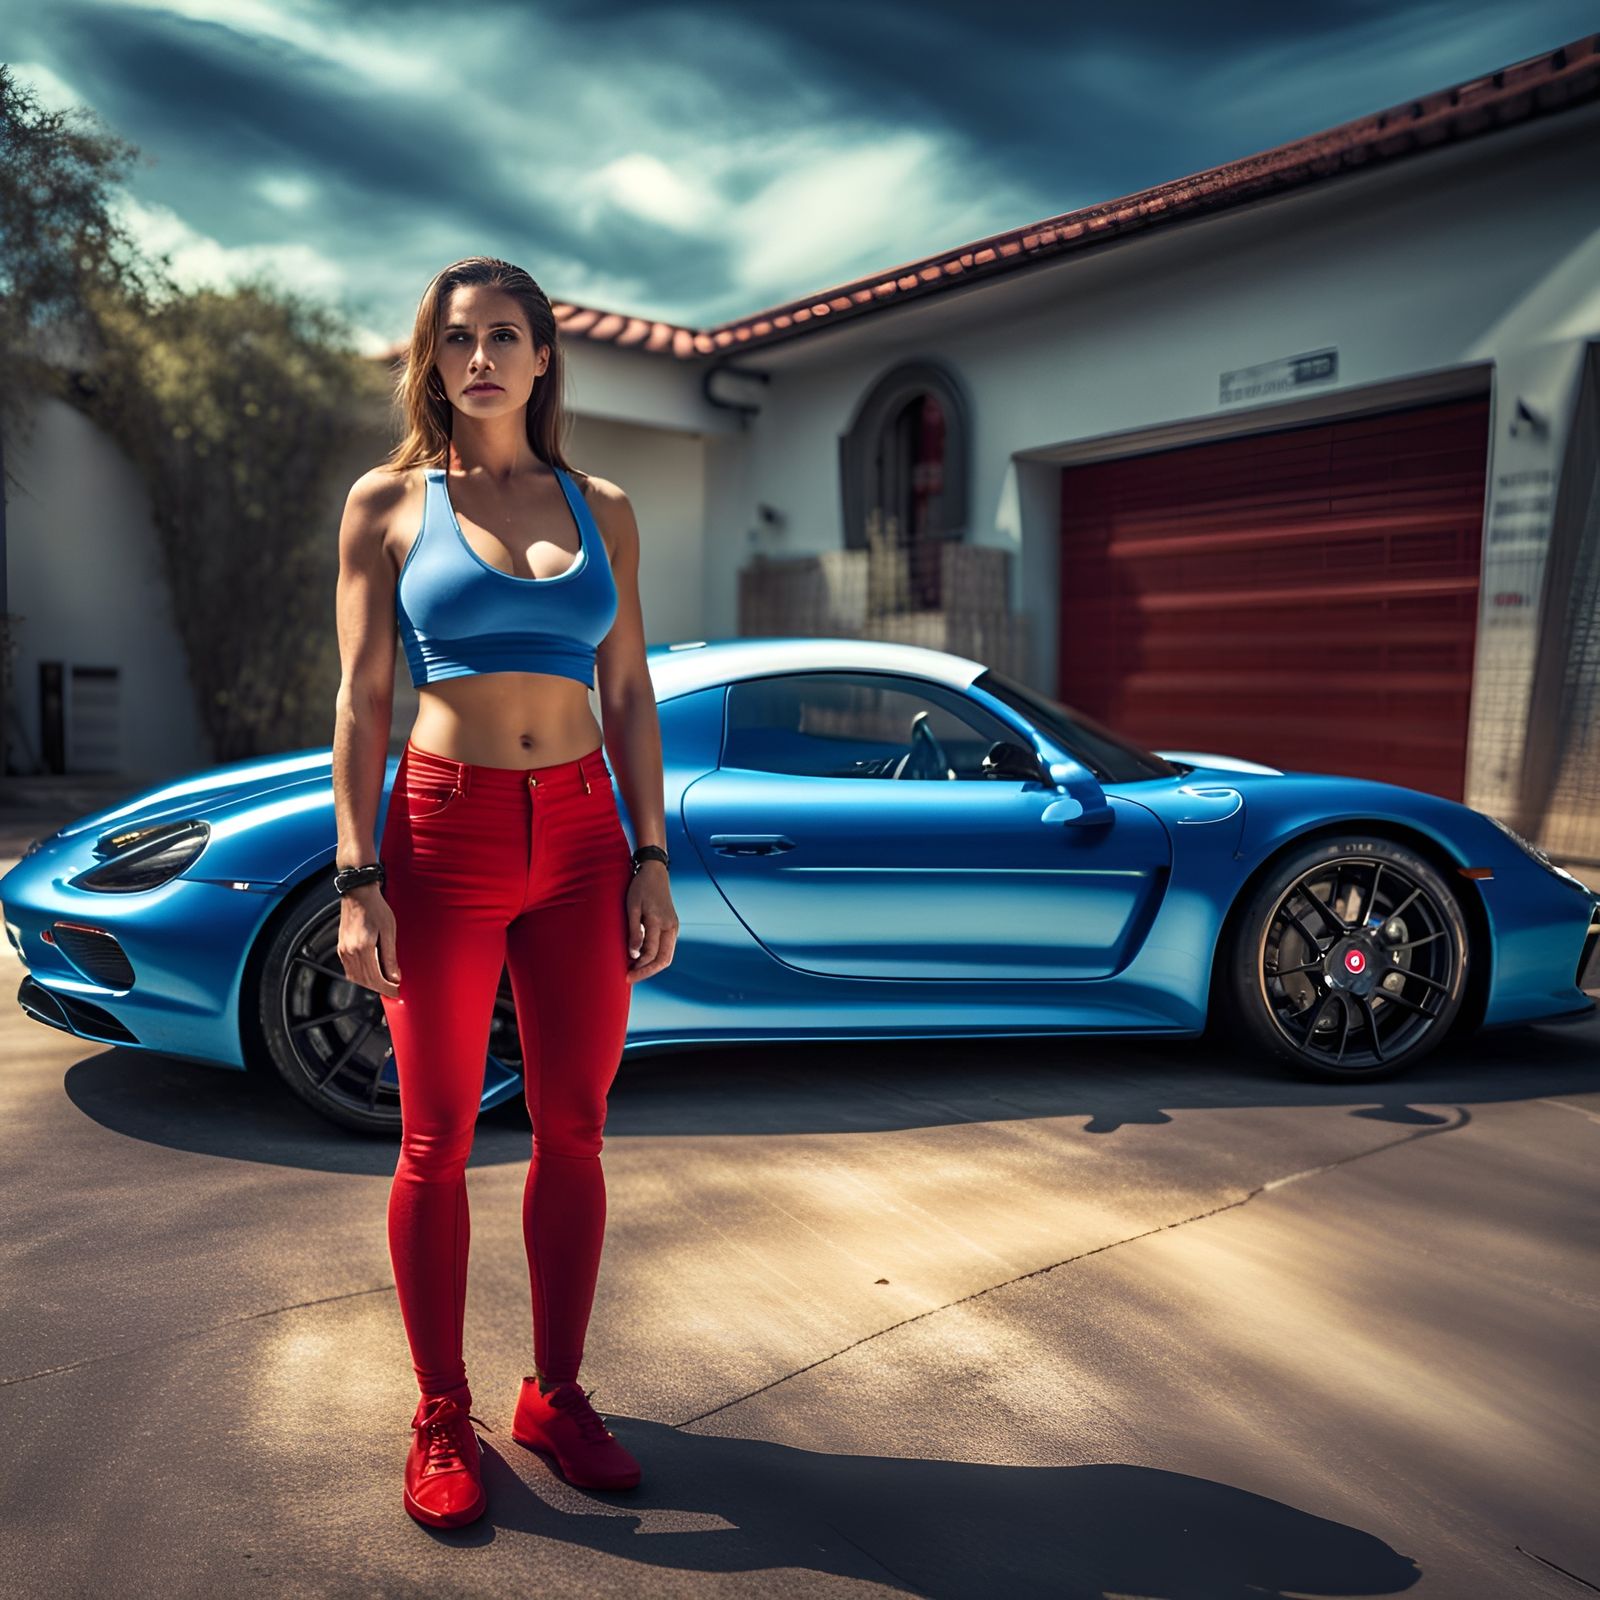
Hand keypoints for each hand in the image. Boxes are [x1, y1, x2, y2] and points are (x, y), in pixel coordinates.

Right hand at [337, 886, 402, 996]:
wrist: (359, 893)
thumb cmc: (376, 908)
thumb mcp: (388, 931)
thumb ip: (390, 957)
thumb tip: (395, 977)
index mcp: (362, 948)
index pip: (375, 978)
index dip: (387, 988)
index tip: (397, 993)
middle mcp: (349, 952)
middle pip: (364, 981)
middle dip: (380, 988)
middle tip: (394, 990)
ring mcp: (343, 950)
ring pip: (355, 977)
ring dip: (370, 984)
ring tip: (385, 984)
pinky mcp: (341, 947)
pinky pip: (350, 969)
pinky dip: (361, 976)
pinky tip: (372, 975)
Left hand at [624, 861, 677, 982]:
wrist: (654, 872)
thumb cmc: (640, 887)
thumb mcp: (632, 907)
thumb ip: (634, 931)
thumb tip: (633, 954)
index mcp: (660, 922)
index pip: (651, 954)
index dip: (639, 967)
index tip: (625, 975)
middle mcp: (670, 927)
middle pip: (664, 960)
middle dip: (647, 972)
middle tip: (630, 978)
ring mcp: (673, 927)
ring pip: (666, 956)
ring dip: (651, 965)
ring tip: (633, 969)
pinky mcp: (671, 926)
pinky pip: (665, 948)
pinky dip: (654, 957)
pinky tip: (640, 958)